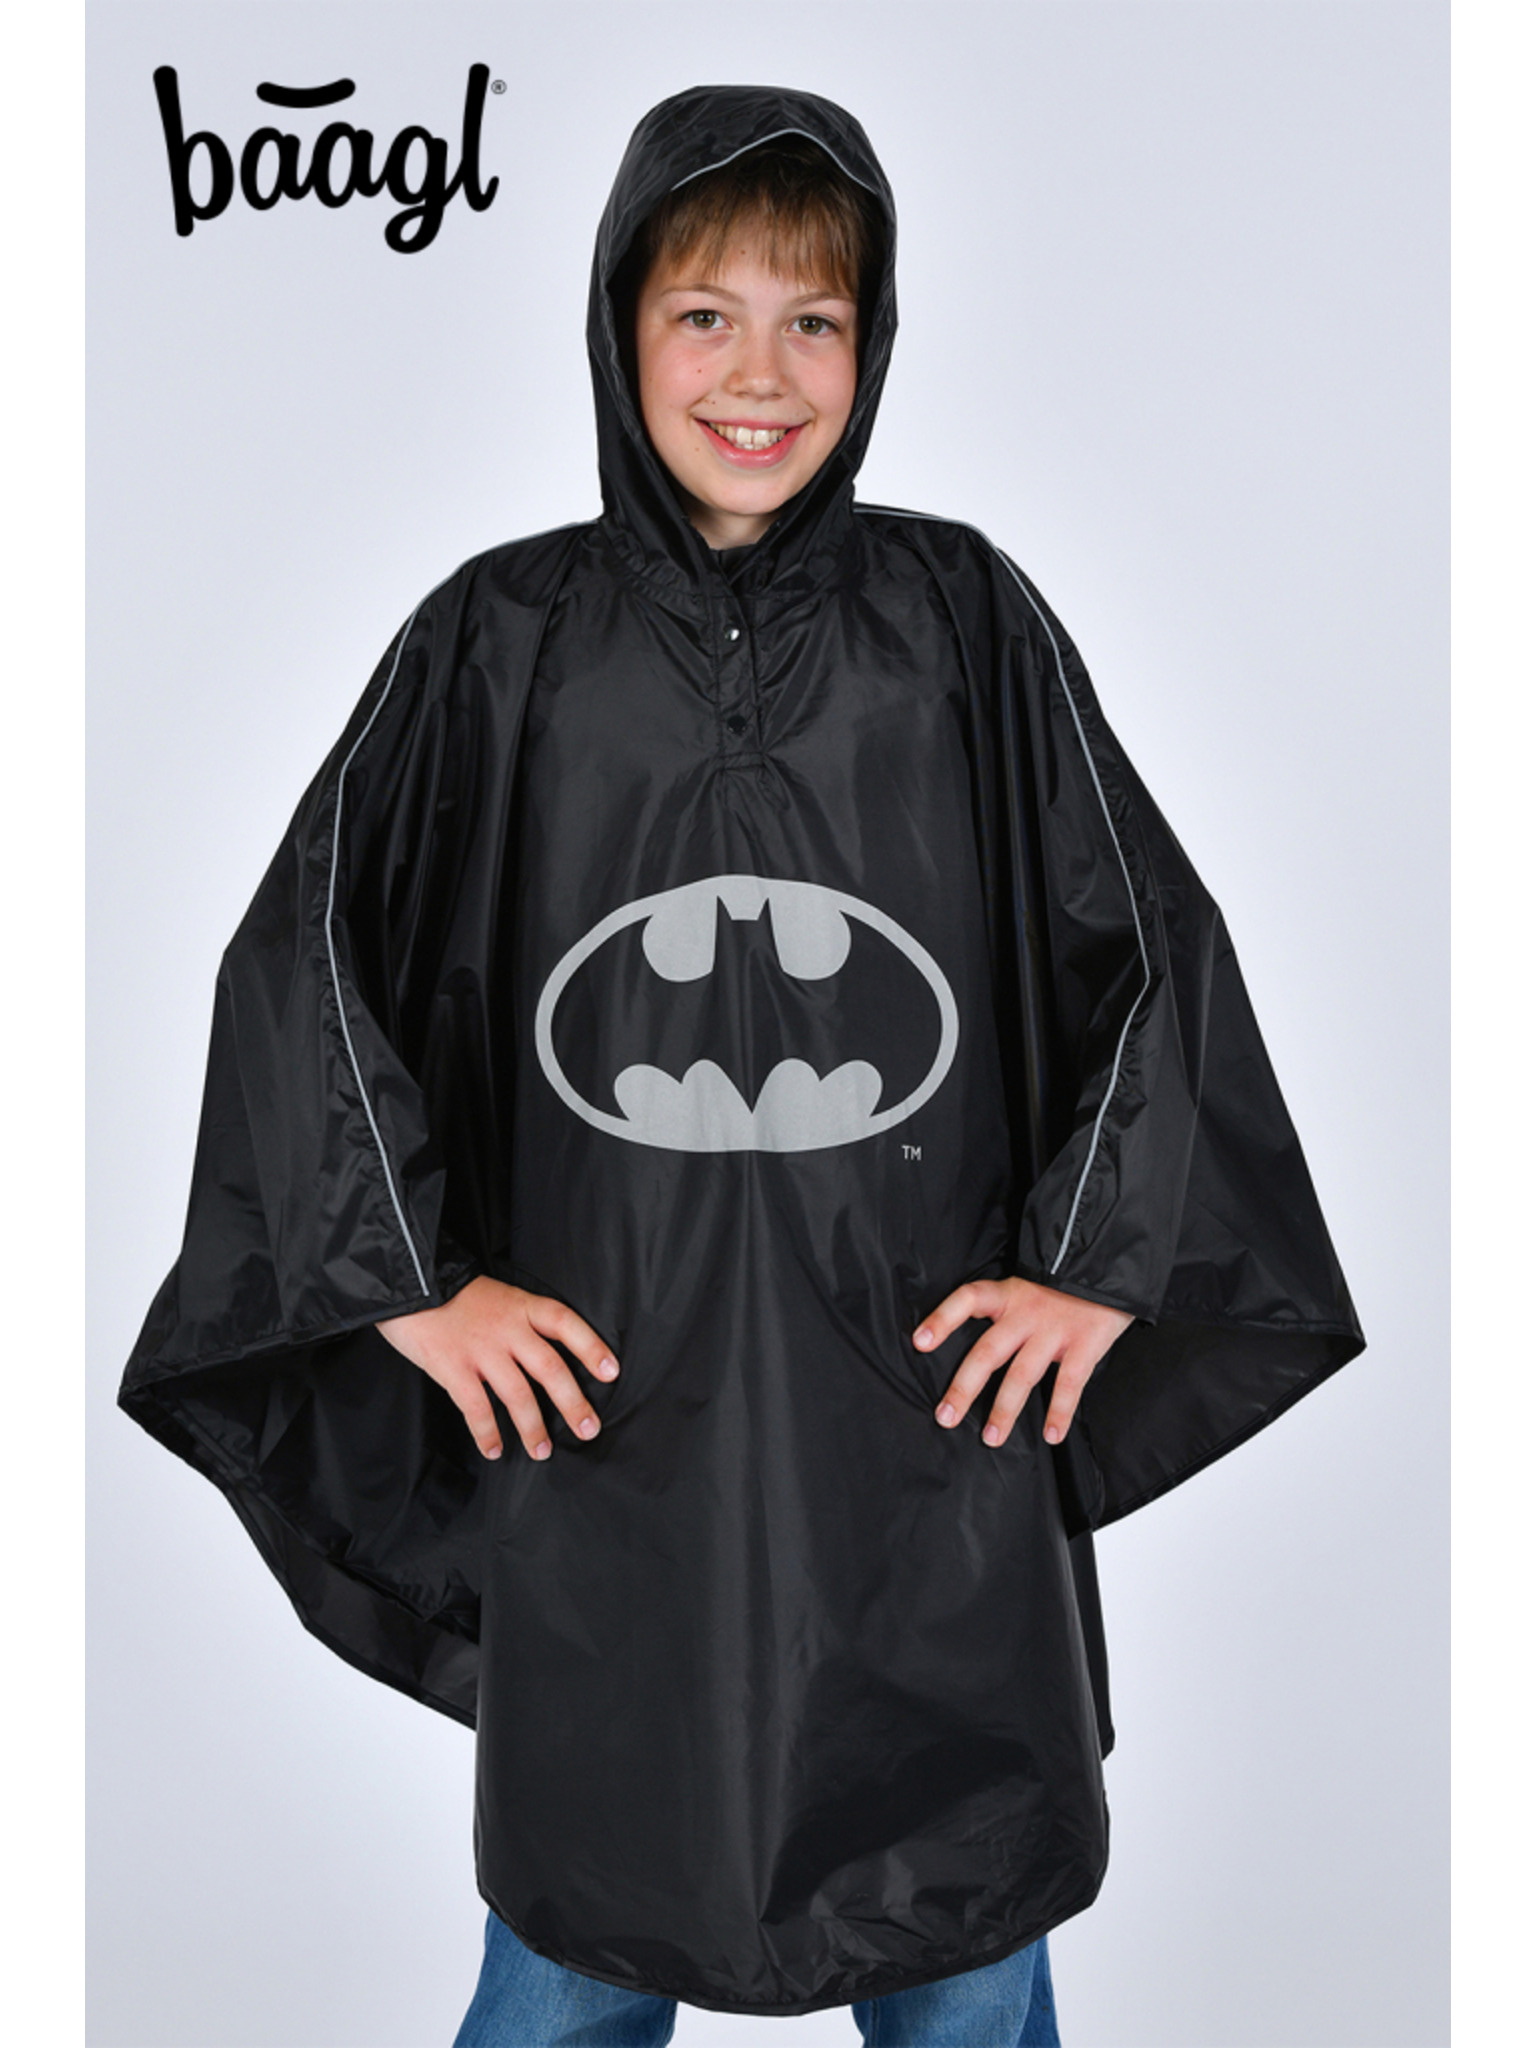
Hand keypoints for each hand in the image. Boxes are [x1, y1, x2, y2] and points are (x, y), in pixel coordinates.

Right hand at [376, 1276, 618, 1462]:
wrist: (407, 1283)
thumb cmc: (453, 1293)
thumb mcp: (498, 1295)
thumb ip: (520, 1321)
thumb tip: (543, 1357)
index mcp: (521, 1306)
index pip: (567, 1324)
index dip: (592, 1347)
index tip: (611, 1372)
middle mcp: (508, 1328)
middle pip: (551, 1369)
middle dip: (573, 1403)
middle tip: (589, 1429)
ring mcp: (481, 1350)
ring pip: (519, 1396)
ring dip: (534, 1428)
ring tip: (541, 1452)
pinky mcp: (453, 1368)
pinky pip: (478, 1409)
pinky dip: (488, 1433)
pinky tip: (494, 1449)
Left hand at [913, 1276, 1132, 1447]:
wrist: (1111, 1265)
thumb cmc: (1064, 1285)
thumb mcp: (1028, 1285)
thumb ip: (1005, 1311)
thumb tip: (977, 1353)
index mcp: (1008, 1294)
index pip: (968, 1299)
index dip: (943, 1318)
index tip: (919, 1342)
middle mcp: (1026, 1312)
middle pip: (988, 1351)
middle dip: (964, 1387)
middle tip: (945, 1417)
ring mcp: (1055, 1329)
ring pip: (1022, 1374)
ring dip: (1005, 1409)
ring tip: (991, 1438)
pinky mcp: (1085, 1343)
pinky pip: (1069, 1383)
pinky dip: (1060, 1411)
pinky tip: (1051, 1435)